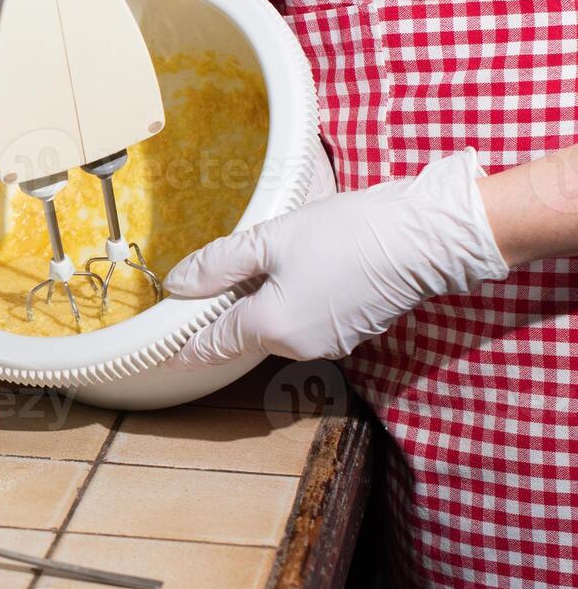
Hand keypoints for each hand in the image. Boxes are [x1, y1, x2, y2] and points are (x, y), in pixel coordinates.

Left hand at [163, 151, 509, 368]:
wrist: (425, 238)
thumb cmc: (346, 234)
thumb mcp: (268, 240)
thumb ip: (218, 265)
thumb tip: (179, 284)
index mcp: (270, 328)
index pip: (212, 345)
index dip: (185, 347)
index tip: (163, 354)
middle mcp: (298, 347)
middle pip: (243, 336)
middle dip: (224, 315)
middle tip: (207, 284)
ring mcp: (329, 342)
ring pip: (276, 328)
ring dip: (261, 306)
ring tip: (259, 266)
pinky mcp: (354, 330)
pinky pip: (306, 321)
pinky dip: (292, 303)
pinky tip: (298, 270)